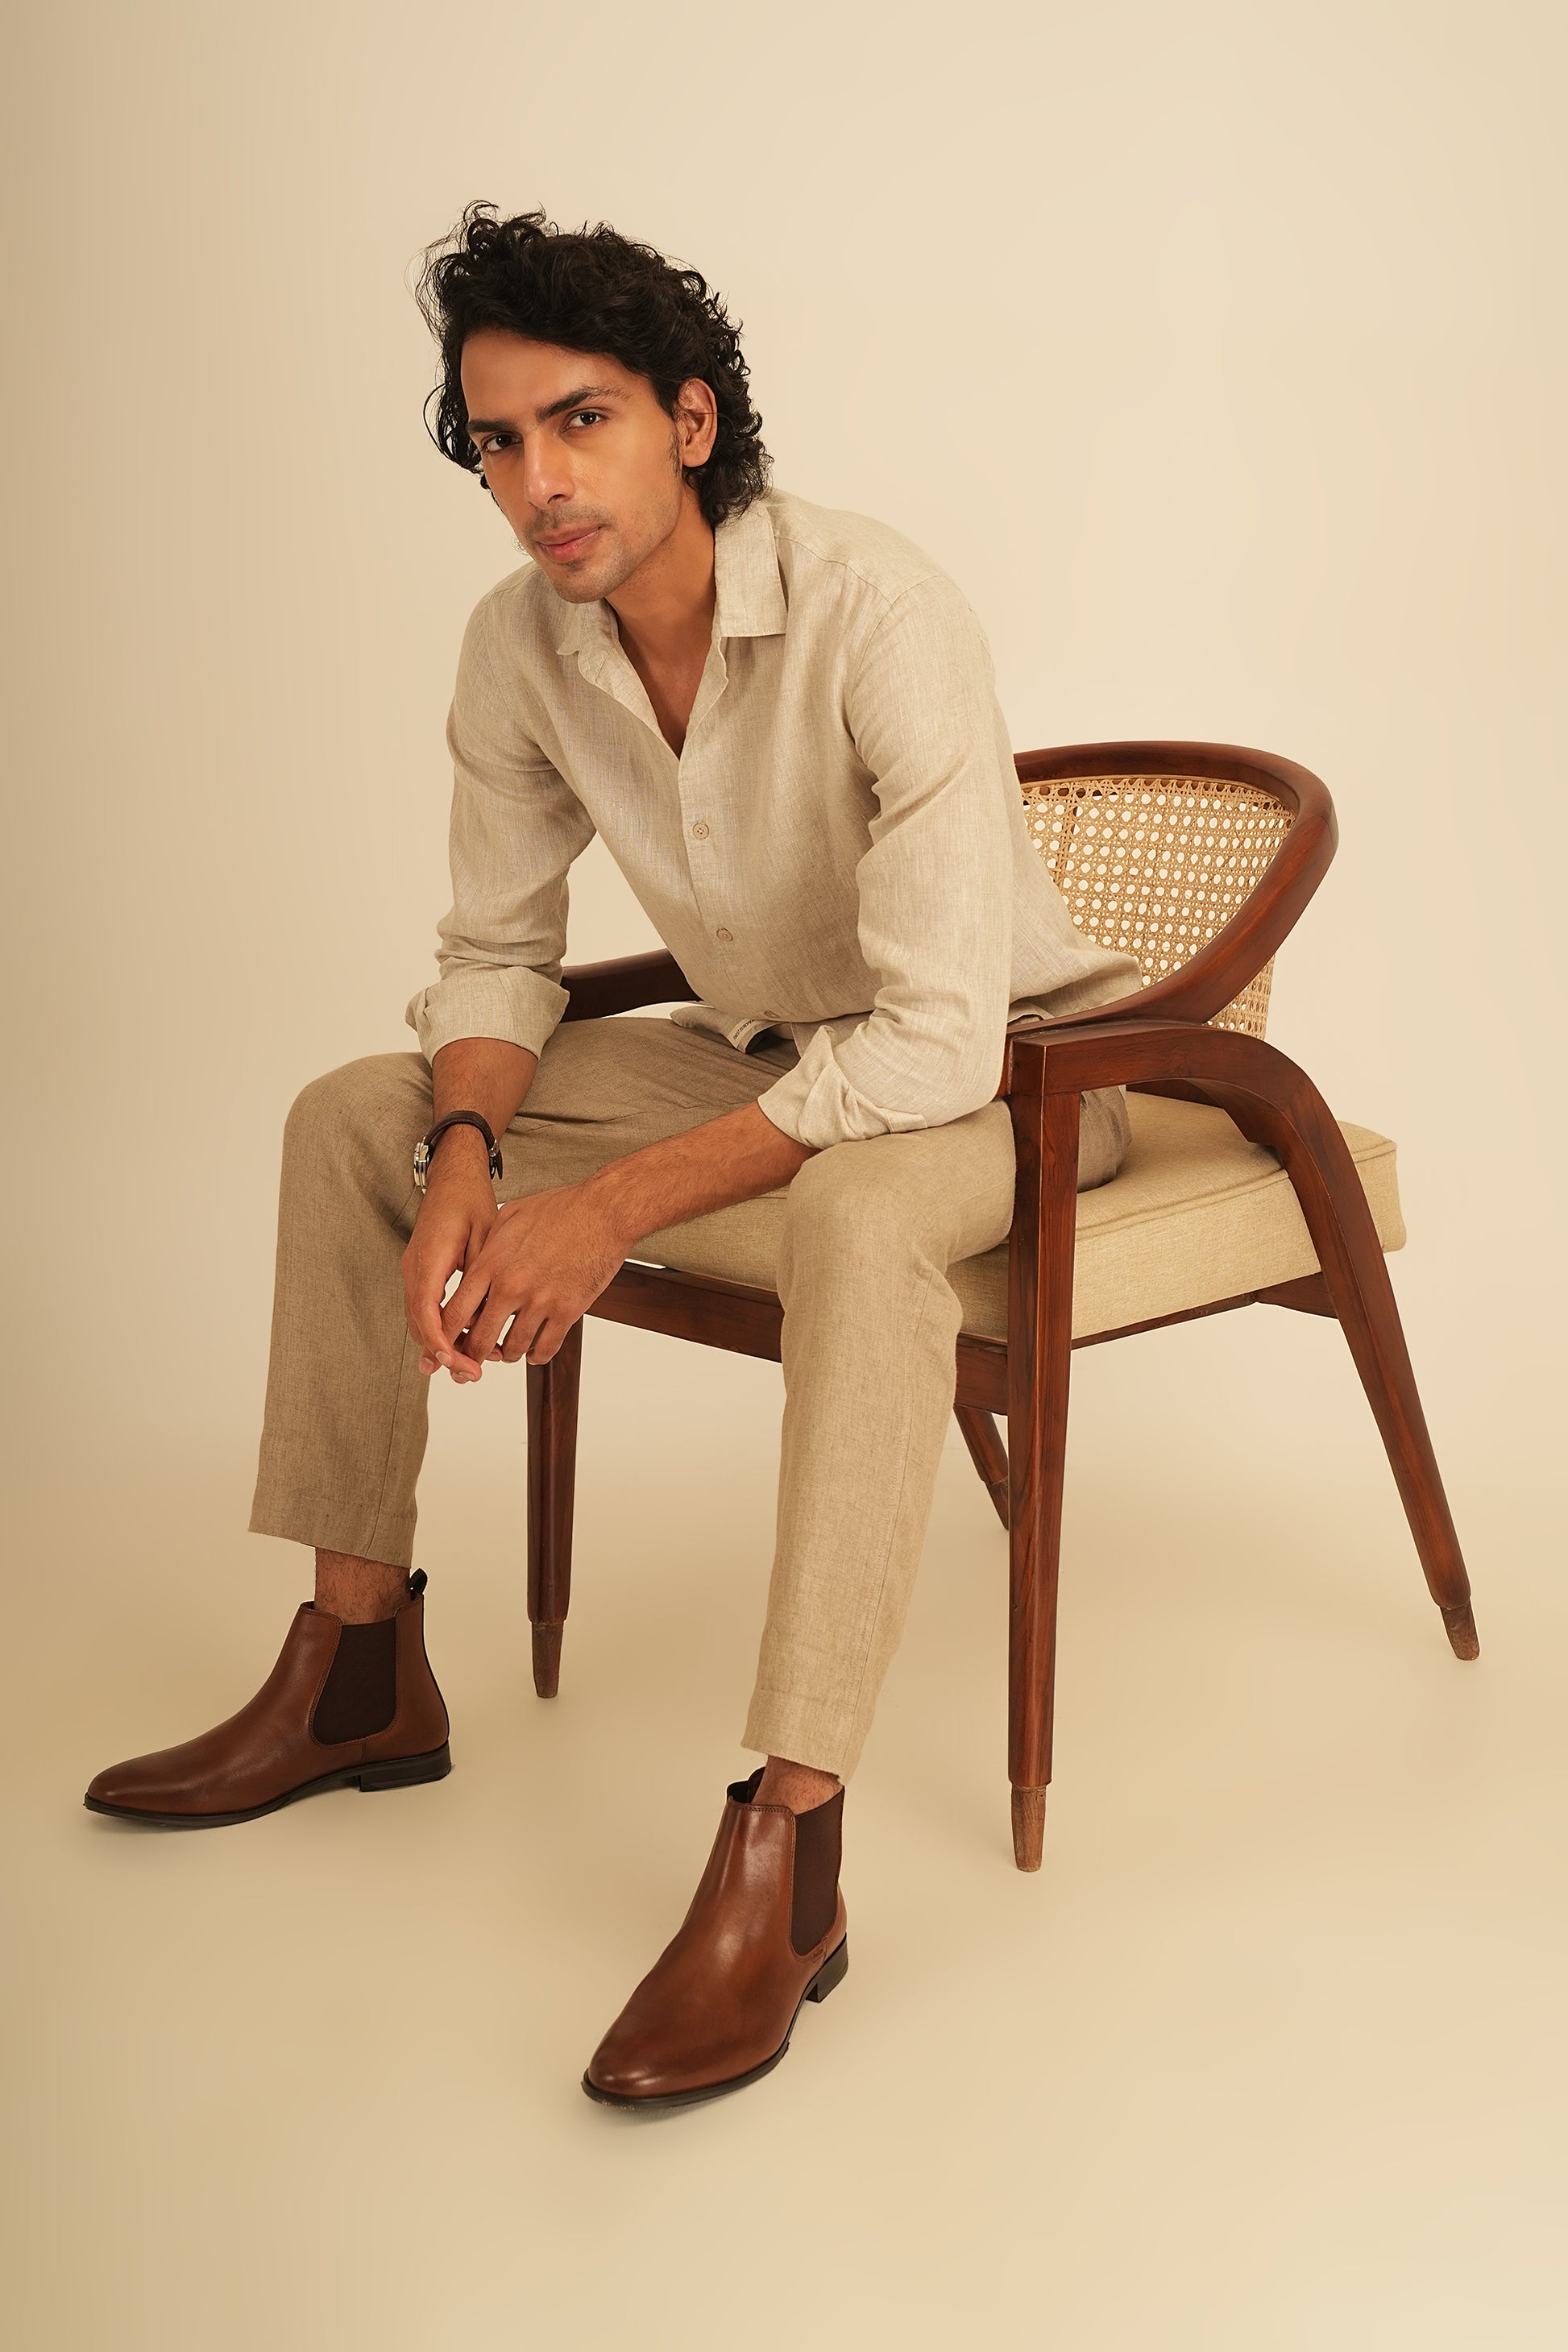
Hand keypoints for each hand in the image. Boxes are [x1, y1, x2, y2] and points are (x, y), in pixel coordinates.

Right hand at [401, 1147, 497, 1383]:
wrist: (452, 1177)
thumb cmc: (470, 1201)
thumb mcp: (485, 1236)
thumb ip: (482, 1275)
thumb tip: (488, 1316)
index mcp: (430, 1259)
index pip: (428, 1313)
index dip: (443, 1344)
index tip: (462, 1363)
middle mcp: (414, 1269)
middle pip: (420, 1325)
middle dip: (444, 1354)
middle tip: (473, 1375)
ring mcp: (413, 1272)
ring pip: (420, 1321)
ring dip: (441, 1346)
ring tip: (469, 1368)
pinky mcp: (420, 1273)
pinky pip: (424, 1310)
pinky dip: (439, 1331)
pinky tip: (459, 1347)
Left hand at [439, 1179, 629, 1371]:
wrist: (603, 1212)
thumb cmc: (561, 1209)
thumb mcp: (510, 1216)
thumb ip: (488, 1245)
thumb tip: (477, 1263)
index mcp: (491, 1264)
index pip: (454, 1312)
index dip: (445, 1334)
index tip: (447, 1340)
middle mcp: (511, 1286)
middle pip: (479, 1339)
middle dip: (472, 1355)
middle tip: (473, 1359)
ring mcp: (540, 1301)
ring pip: (512, 1348)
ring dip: (507, 1355)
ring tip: (508, 1352)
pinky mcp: (568, 1310)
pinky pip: (546, 1348)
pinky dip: (537, 1356)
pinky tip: (535, 1351)